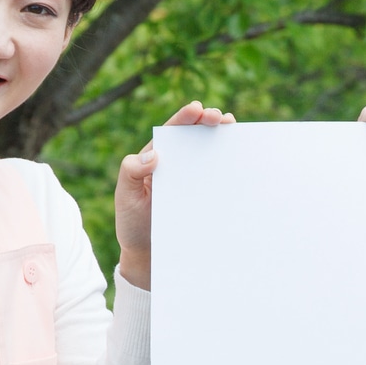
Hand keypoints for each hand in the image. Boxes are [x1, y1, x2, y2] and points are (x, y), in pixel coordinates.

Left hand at [116, 100, 233, 290]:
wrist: (147, 255)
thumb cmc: (132, 223)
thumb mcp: (125, 197)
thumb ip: (131, 173)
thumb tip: (154, 154)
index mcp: (155, 158)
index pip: (171, 131)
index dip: (185, 117)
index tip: (197, 109)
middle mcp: (176, 164)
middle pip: (194, 135)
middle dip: (208, 121)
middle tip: (221, 118)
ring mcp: (191, 179)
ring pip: (209, 153)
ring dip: (222, 138)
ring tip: (232, 128)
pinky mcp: (203, 194)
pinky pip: (217, 177)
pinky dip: (229, 165)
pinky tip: (240, 159)